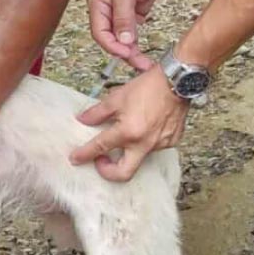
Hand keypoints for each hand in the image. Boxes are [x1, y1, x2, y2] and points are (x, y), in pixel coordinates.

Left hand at [70, 65, 187, 181]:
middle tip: (101, 160)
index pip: (100, 148)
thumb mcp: (117, 97)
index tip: (76, 158)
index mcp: (128, 132)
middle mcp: (144, 143)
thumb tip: (84, 120)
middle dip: (108, 172)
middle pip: (124, 173)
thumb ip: (98, 112)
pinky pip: (154, 147)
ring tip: (126, 131)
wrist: (177, 82)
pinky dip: (145, 140)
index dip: (84, 154)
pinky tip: (144, 126)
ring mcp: (159, 144)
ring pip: (139, 156)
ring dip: (129, 149)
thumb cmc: (149, 87)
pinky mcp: (171, 142)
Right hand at [88, 0, 164, 70]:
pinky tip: (143, 54)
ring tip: (144, 63)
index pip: (100, 33)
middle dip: (124, 53)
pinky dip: (137, 46)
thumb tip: (124, 40)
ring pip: (121, 41)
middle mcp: (106, 13)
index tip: (126, 53)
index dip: (112, 46)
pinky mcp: (131, 17)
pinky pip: (132, 36)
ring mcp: (119, 16)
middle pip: (110, 40)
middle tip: (139, 63)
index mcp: (98, 5)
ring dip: (132, 53)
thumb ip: (123, 18)